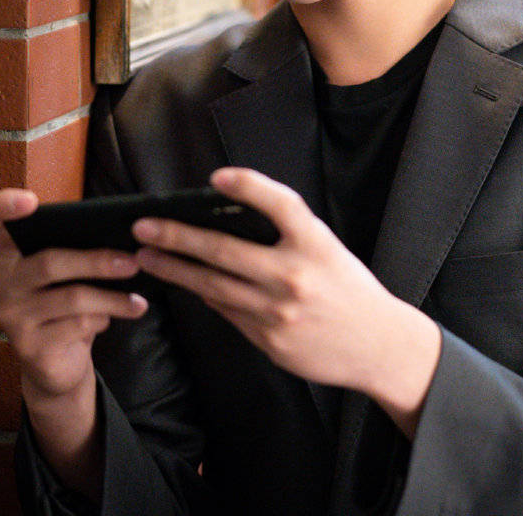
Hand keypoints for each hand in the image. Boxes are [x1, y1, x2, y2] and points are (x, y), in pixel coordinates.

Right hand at [0, 188, 149, 400]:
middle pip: (49, 263)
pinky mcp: (29, 348)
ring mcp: (11, 318)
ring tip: (138, 300)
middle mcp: (0, 285)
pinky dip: (102, 320)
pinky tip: (110, 320)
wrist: (56, 367)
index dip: (0, 206)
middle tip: (133, 263)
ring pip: (71, 298)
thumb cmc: (64, 308)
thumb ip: (74, 251)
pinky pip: (77, 325)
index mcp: (6, 257)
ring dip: (112, 298)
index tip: (30, 199)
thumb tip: (121, 236)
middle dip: (97, 261)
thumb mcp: (65, 277)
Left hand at [130, 167, 440, 427]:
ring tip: (146, 256)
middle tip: (144, 226)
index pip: (280, 204)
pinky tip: (184, 282)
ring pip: (213, 285)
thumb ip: (287, 236)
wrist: (378, 346)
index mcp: (316, 244)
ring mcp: (278, 311)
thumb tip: (228, 223)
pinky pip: (226, 311)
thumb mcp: (328, 250)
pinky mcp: (269, 339)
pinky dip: (204, 294)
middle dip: (177, 236)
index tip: (217, 176)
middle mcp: (295, 275)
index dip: (248, 185)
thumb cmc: (349, 290)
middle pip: (224, 250)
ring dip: (174, 269)